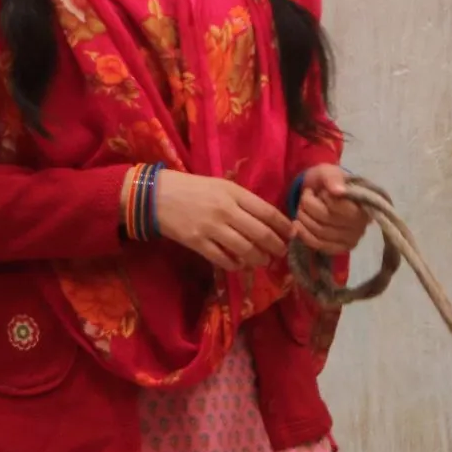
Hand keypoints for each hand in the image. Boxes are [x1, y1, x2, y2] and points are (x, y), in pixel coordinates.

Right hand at [153, 171, 290, 271]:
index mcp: (234, 193)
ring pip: (245, 249)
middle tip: (282, 253)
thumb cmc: (194, 188)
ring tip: (264, 261)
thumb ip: (244, 201)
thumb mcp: (222, 186)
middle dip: (276, 246)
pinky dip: (236, 265)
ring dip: (259, 259)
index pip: (267, 212)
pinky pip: (223, 259)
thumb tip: (269, 220)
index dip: (284, 226)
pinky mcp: (197, 243)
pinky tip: (241, 265)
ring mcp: (211, 228)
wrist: (157, 195)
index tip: (293, 234)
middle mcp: (226, 210)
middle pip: (261, 233)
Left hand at [295, 164, 370, 254]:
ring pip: (320, 232)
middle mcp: (362, 225)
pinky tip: (298, 224)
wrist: (319, 195)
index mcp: (364, 204)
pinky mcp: (339, 249)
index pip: (341, 207)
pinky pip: (318, 245)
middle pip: (327, 219)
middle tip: (306, 198)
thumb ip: (333, 178)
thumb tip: (339, 191)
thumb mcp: (328, 172)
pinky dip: (303, 234)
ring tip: (302, 208)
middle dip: (309, 206)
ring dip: (304, 217)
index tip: (322, 191)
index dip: (325, 198)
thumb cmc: (327, 183)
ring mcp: (352, 240)